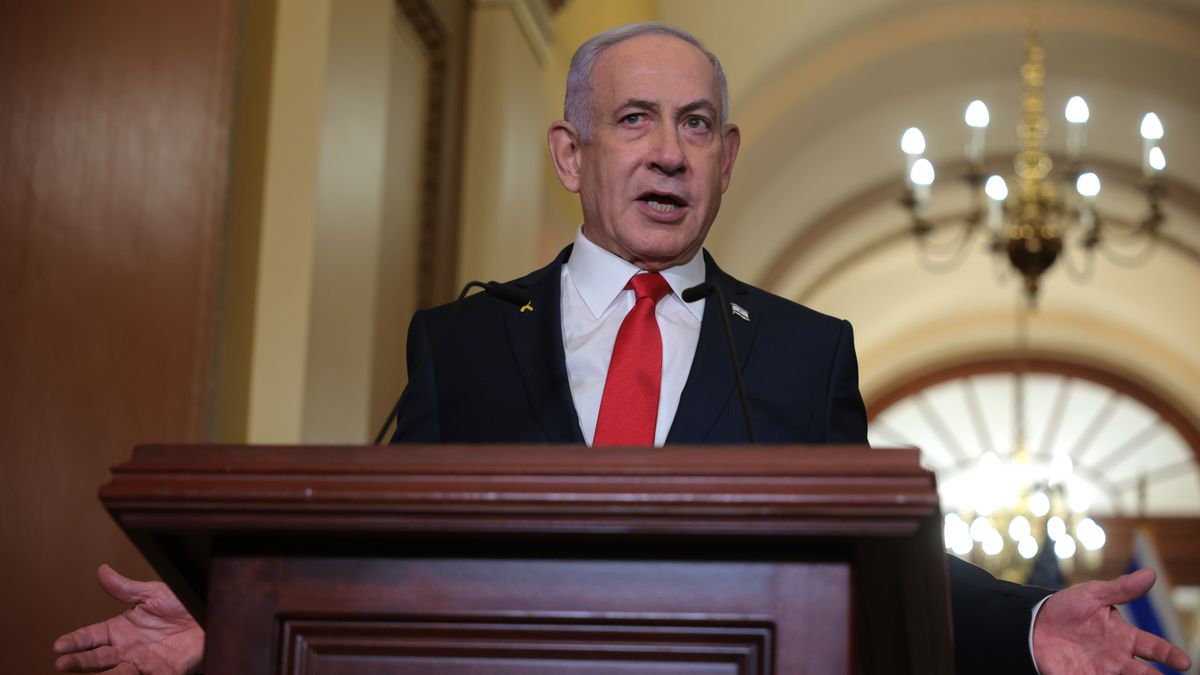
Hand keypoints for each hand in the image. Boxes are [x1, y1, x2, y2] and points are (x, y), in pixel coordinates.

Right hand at [53, 564, 204, 674]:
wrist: (211, 618)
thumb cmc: (183, 606)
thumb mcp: (153, 593)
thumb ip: (126, 588)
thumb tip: (102, 570)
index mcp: (120, 629)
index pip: (90, 637)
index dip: (74, 642)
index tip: (59, 646)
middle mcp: (126, 649)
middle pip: (96, 659)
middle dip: (78, 662)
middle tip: (63, 664)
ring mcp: (141, 663)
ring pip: (114, 673)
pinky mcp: (160, 673)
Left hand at [1033, 567, 1191, 673]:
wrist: (1032, 623)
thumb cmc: (1066, 608)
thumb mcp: (1092, 595)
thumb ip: (1121, 589)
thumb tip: (1151, 573)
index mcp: (1124, 636)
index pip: (1153, 647)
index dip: (1169, 654)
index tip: (1183, 662)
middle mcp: (1116, 657)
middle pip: (1143, 673)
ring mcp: (1100, 670)